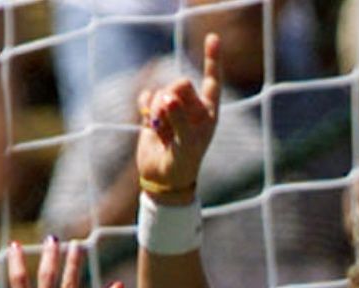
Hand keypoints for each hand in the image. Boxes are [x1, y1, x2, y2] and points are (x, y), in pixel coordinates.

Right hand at [135, 35, 222, 204]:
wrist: (163, 179)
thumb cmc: (183, 163)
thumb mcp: (186, 144)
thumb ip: (180, 119)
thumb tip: (167, 97)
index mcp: (208, 111)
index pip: (212, 80)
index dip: (213, 59)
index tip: (212, 37)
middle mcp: (192, 106)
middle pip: (180, 83)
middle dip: (172, 98)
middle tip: (168, 120)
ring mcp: (173, 108)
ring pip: (162, 90)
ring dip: (158, 110)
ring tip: (161, 130)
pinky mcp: (154, 112)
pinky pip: (148, 96)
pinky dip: (146, 106)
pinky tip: (148, 120)